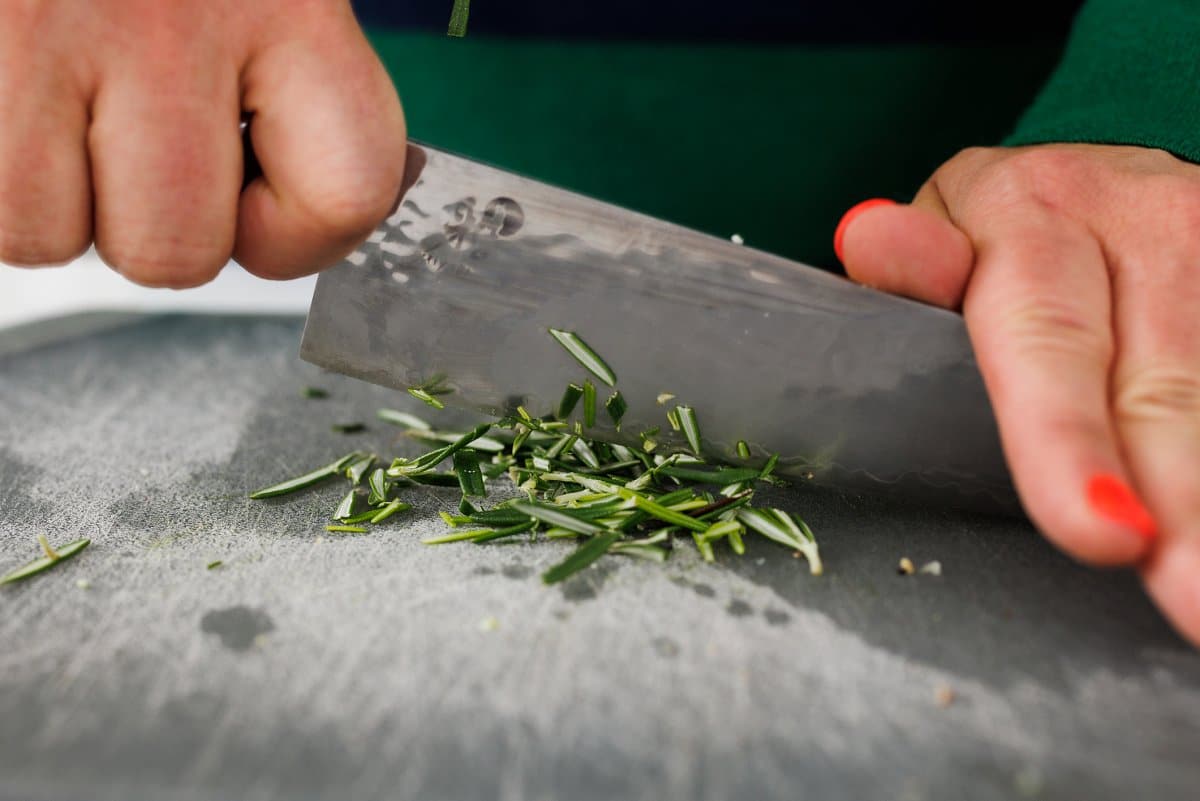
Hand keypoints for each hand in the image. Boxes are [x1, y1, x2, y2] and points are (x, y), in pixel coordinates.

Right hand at [0, 0, 404, 284]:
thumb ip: (304, 81)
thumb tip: (341, 195)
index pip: (347, 195)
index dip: (291, 236)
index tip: (250, 199)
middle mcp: (180, 9)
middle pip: (178, 250)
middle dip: (141, 223)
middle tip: (119, 139)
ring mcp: (48, 18)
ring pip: (46, 234)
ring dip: (39, 193)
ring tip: (41, 95)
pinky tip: (3, 83)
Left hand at [837, 143, 1199, 645]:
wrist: (1110, 173)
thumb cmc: (1002, 233)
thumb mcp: (946, 233)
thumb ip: (915, 265)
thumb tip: (871, 242)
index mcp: (1033, 218)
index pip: (1045, 340)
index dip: (1071, 441)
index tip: (1101, 531)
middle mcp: (1144, 228)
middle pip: (1163, 385)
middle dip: (1183, 503)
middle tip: (1192, 600)